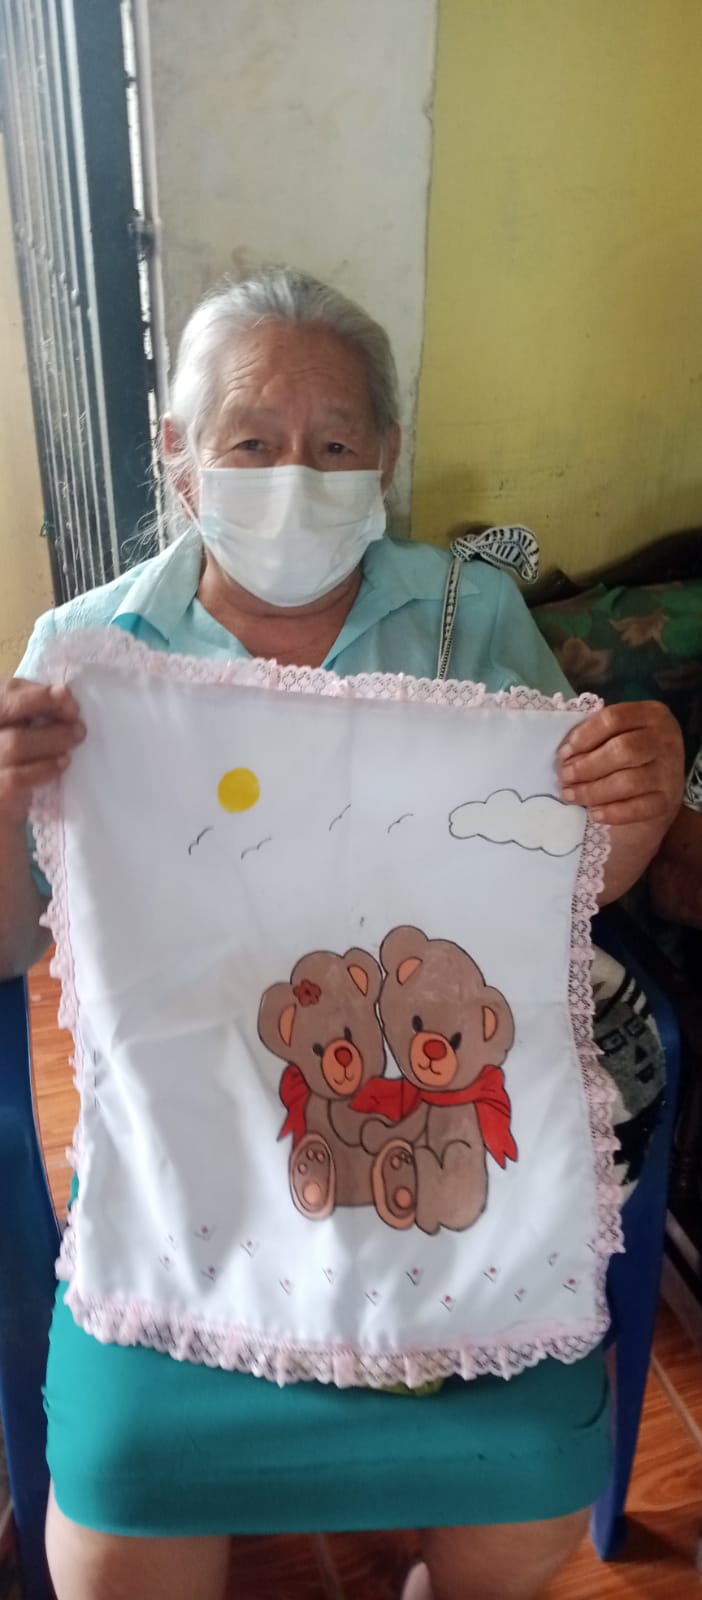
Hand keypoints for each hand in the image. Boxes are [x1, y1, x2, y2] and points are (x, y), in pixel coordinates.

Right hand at [0, 678, 85, 825]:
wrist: (2, 814)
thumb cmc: (14, 766)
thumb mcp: (19, 732)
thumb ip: (34, 713)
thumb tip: (64, 696)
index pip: (6, 690)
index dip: (37, 690)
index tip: (67, 695)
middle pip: (4, 707)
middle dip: (43, 703)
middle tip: (74, 714)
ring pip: (16, 742)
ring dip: (53, 737)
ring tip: (76, 737)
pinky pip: (18, 777)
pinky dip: (45, 768)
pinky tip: (63, 763)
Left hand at [558, 701, 683, 826]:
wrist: (658, 790)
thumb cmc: (629, 757)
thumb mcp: (617, 736)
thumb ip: (595, 738)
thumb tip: (565, 755)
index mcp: (651, 714)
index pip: (613, 719)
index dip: (584, 736)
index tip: (563, 754)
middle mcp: (665, 739)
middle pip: (622, 750)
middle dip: (586, 766)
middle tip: (565, 777)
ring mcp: (669, 771)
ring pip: (628, 781)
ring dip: (593, 791)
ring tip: (571, 795)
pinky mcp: (667, 800)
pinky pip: (638, 808)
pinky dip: (612, 812)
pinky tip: (594, 814)